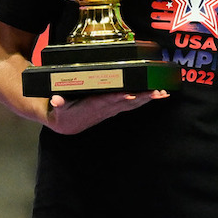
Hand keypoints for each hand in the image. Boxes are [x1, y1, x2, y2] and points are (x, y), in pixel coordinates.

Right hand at [42, 89, 167, 133]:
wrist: (67, 124)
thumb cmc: (63, 111)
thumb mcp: (58, 107)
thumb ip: (58, 103)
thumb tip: (55, 100)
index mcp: (94, 105)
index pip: (108, 101)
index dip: (119, 98)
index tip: (130, 95)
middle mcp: (106, 108)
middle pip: (126, 102)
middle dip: (142, 98)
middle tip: (156, 93)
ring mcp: (112, 109)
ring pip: (132, 103)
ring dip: (147, 99)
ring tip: (162, 94)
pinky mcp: (114, 108)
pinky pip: (132, 104)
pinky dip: (145, 100)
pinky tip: (157, 96)